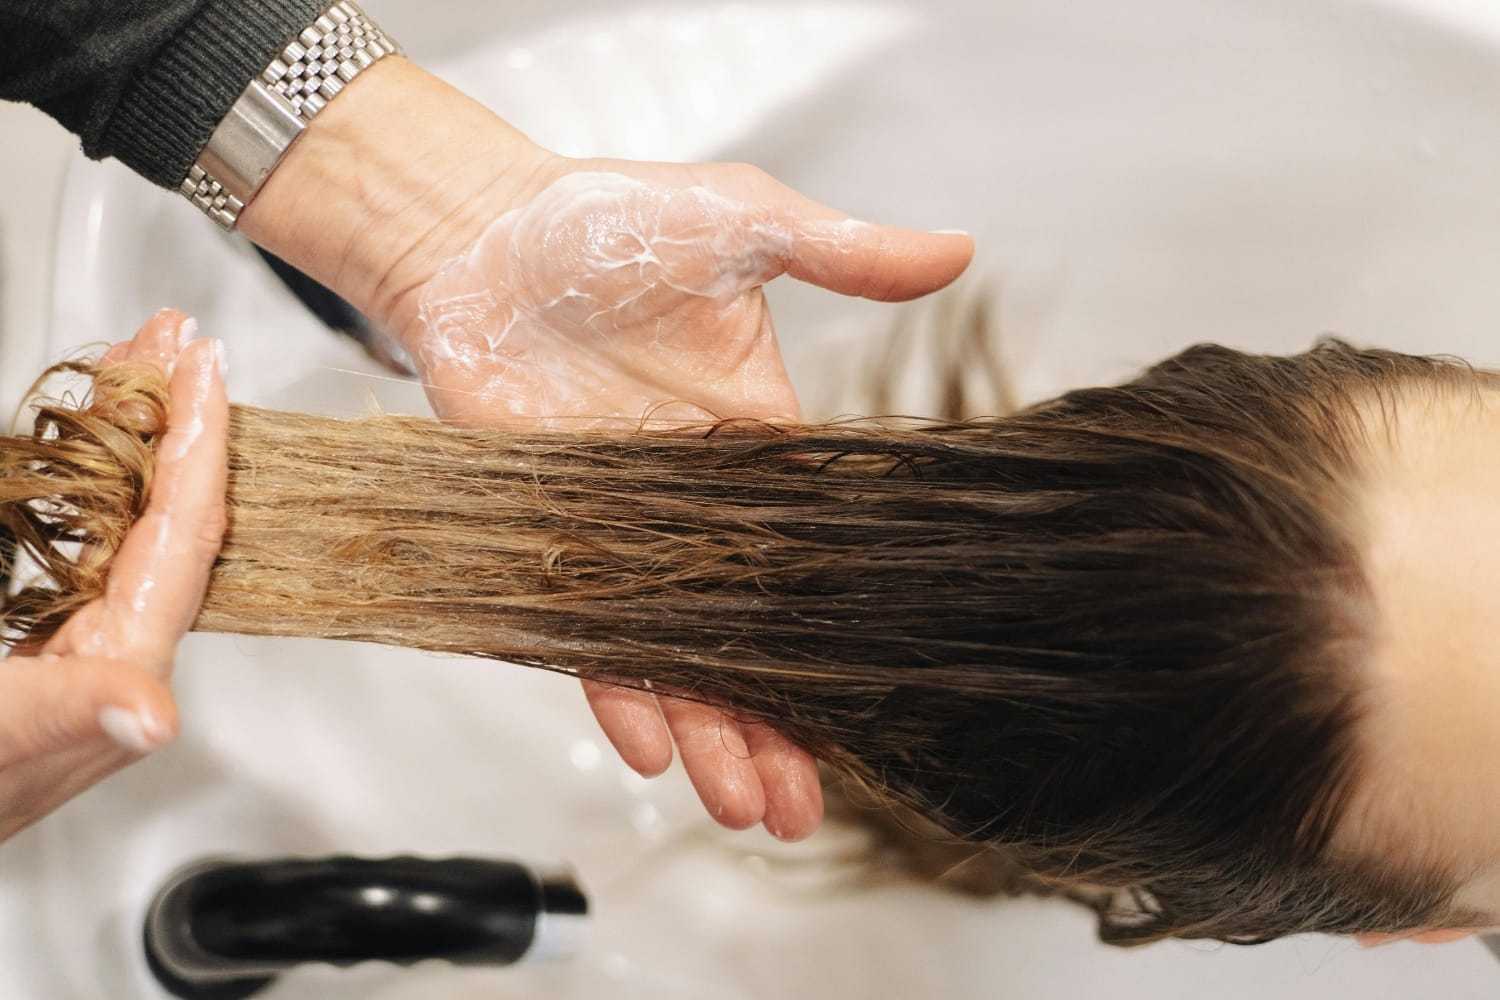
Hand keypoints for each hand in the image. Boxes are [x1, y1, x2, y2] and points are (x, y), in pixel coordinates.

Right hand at [0, 310, 226, 841]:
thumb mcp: (1, 739)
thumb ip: (69, 719)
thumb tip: (153, 719)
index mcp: (121, 663)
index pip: (183, 531)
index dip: (197, 442)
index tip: (202, 365)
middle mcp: (113, 646)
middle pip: (165, 508)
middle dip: (170, 416)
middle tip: (170, 337)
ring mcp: (72, 636)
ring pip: (122, 516)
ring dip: (127, 436)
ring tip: (131, 361)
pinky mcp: (32, 635)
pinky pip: (77, 539)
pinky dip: (77, 478)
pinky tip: (78, 444)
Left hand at [239, 59, 973, 841]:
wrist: (478, 232)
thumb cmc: (608, 219)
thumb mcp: (741, 223)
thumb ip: (843, 252)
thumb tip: (960, 248)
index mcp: (760, 441)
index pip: (818, 559)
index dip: (845, 633)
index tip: (878, 701)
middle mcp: (698, 503)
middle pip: (753, 633)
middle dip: (780, 722)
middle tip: (809, 808)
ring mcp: (623, 527)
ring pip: (675, 649)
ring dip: (710, 730)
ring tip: (748, 808)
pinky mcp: (549, 533)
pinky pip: (584, 629)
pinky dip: (615, 685)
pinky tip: (650, 746)